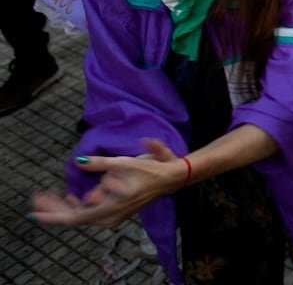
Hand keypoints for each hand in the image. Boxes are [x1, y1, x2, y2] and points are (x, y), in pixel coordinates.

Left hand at [30, 139, 187, 228]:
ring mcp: (112, 216)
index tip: (34, 212)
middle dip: (54, 208)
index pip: (73, 218)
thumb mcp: (124, 163)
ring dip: (64, 206)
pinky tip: (72, 197)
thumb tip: (79, 162)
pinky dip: (77, 206)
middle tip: (38, 197)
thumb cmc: (149, 169)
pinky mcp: (114, 213)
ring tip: (49, 195)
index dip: (52, 215)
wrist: (170, 178)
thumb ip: (100, 164)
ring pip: (80, 216)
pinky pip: (89, 213)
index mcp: (110, 207)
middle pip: (73, 218)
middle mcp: (109, 217)